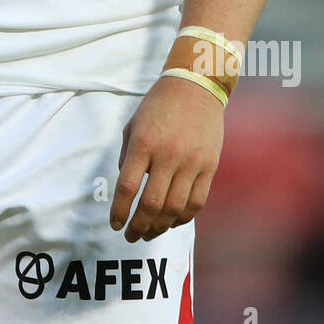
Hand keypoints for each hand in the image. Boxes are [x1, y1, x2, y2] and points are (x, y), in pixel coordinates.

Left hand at [109, 73, 223, 241]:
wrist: (196, 87)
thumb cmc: (159, 105)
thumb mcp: (133, 125)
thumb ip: (127, 157)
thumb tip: (127, 189)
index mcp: (143, 144)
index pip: (128, 186)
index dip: (120, 211)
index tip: (115, 224)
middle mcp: (167, 155)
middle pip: (152, 204)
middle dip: (139, 226)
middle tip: (131, 236)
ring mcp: (191, 162)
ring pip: (175, 208)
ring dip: (161, 227)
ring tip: (150, 233)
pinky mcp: (209, 166)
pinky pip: (197, 201)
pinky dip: (183, 217)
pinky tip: (173, 221)